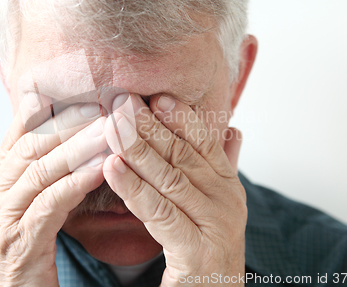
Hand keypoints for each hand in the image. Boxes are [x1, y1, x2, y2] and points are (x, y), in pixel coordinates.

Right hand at [0, 93, 107, 286]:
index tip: (81, 88)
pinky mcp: (19, 243)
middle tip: (103, 103)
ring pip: (41, 169)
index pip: (20, 133)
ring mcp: (3, 218)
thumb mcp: (28, 202)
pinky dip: (76, 182)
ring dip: (78, 146)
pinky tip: (102, 167)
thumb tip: (71, 137)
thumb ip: (42, 170)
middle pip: (32, 144)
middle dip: (69, 121)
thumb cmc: (24, 246)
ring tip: (109, 128)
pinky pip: (50, 204)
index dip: (50, 108)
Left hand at [103, 93, 245, 286]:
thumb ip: (224, 165)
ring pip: (170, 179)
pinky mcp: (196, 251)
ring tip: (112, 127)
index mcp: (228, 185)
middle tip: (122, 102)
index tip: (155, 95)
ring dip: (138, 150)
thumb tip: (235, 129)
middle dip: (149, 126)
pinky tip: (113, 168)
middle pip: (182, 155)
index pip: (204, 142)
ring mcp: (215, 225)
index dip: (180, 117)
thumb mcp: (218, 202)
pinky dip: (134, 188)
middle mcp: (226, 201)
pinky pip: (159, 213)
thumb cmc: (208, 245)